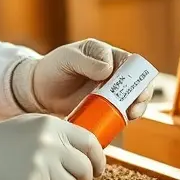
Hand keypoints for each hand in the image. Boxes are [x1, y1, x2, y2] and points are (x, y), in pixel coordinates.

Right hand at [0, 114, 104, 179]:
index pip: (90, 143)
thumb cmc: (1, 140)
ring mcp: (43, 165)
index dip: (99, 159)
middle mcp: (51, 144)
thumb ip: (58, 134)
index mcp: (53, 125)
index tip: (97, 169)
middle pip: (85, 168)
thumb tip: (86, 151)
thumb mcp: (32, 125)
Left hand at [28, 39, 153, 118]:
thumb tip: (108, 68)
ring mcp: (108, 92)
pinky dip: (122, 119)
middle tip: (136, 105)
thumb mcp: (67, 58)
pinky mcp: (103, 109)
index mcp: (106, 56)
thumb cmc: (52, 68)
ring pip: (131, 100)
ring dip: (135, 107)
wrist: (37, 90)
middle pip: (137, 83)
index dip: (138, 73)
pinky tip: (119, 124)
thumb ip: (87, 60)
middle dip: (141, 94)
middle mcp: (112, 74)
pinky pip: (118, 114)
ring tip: (130, 115)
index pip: (130, 62)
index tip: (135, 86)